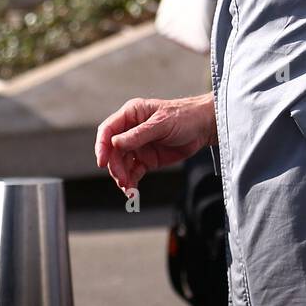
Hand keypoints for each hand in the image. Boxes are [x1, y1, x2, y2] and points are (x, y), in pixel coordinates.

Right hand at [94, 94, 215, 192]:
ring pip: (122, 164)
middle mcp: (131, 130)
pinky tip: (132, 191)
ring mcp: (138, 146)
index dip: (101, 146)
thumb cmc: (184, 116)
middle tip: (122, 179)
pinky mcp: (147, 159)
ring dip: (122, 177)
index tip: (101, 162)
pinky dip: (131, 181)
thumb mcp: (161, 124)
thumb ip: (138, 134)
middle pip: (113, 151)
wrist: (204, 127)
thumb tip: (115, 143)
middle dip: (116, 166)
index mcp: (131, 115)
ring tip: (128, 189)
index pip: (108, 130)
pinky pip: (134, 171)